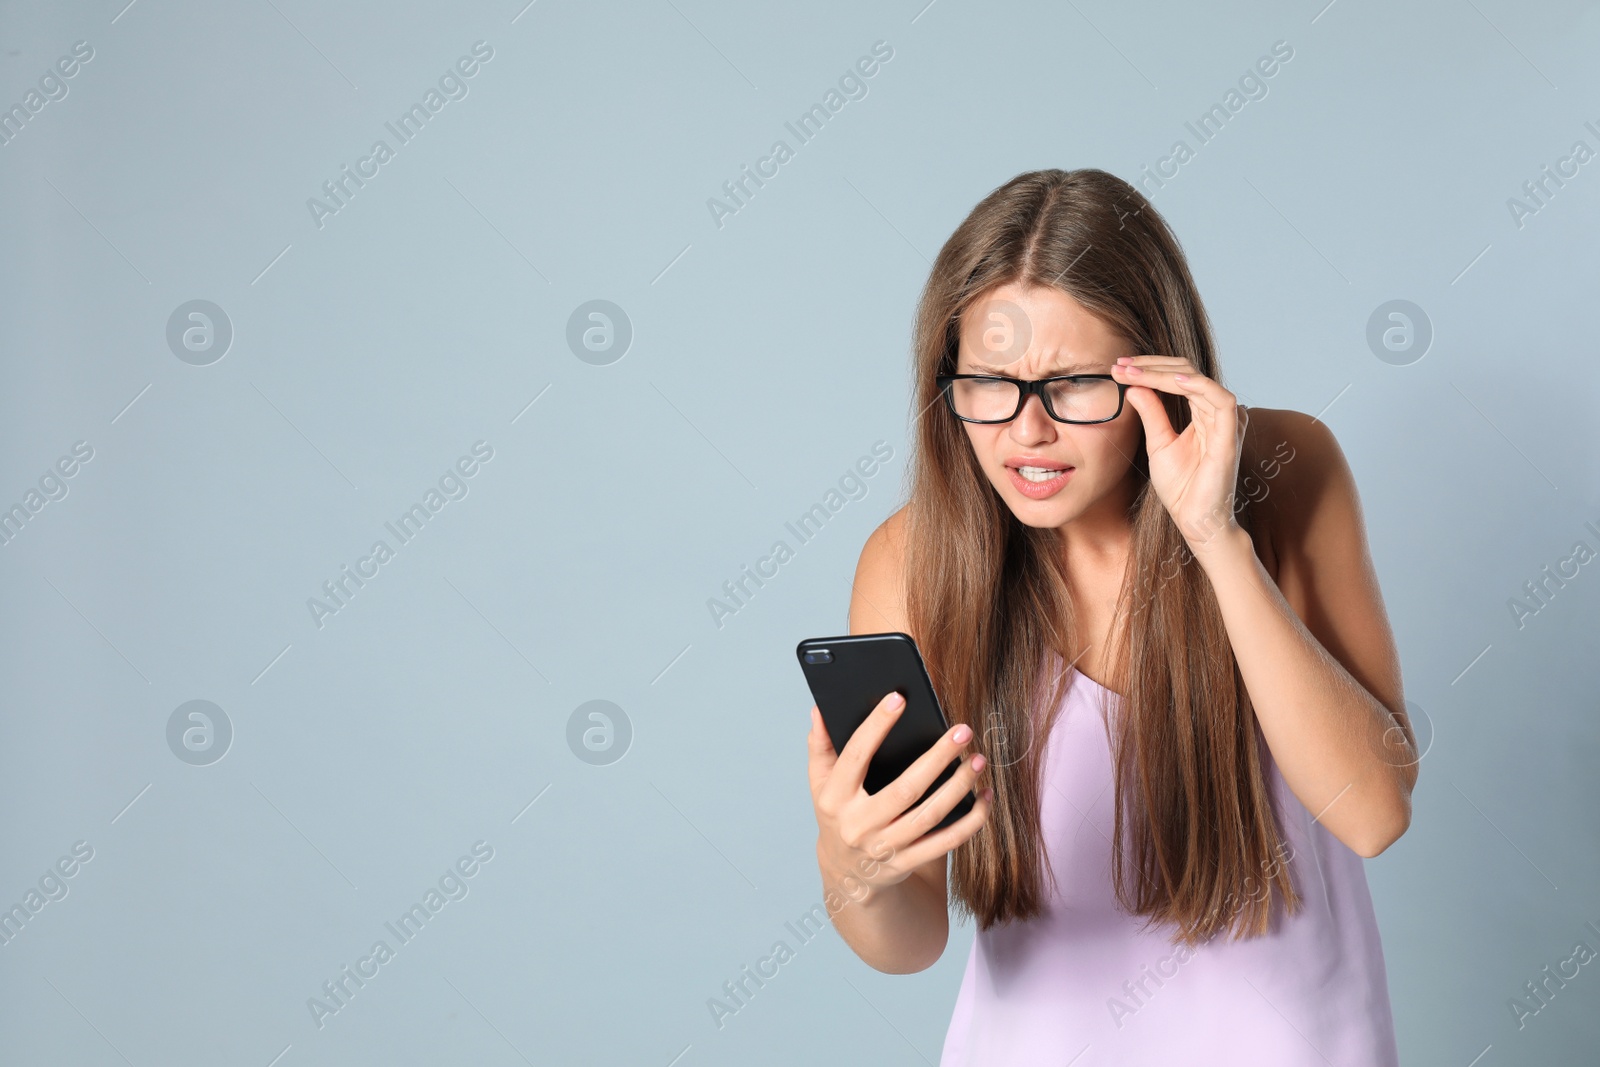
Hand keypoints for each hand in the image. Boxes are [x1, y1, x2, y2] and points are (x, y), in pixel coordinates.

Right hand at [806, 692, 990, 902]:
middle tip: (962, 732)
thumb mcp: (820, 784)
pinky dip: (971, 821)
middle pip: (905, 789)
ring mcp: (885, 847)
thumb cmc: (838, 815)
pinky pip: (946, 842)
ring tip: (978, 760)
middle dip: (937, 758)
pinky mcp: (908, 862)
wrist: (848, 876)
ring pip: (930, 815)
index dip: (876, 726)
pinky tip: (985, 797)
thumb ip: (820, 746)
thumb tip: (820, 709)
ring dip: (959, 786)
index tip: (898, 698)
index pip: (856, 756)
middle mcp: (859, 825)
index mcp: (835, 799)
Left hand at [1111, 355, 1247, 554]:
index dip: (1149, 368)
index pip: (1178, 376)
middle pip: (1187, 371)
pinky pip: (1220, 400)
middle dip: (1151, 365)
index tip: (1118, 367)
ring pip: (1198, 380)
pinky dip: (1197, 385)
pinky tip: (1172, 380)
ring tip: (1134, 371)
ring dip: (1164, 373)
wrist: (1194, 520)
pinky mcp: (1231, 436)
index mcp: (1203, 412)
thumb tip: (1134, 385)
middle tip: (1120, 365)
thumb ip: (1151, 413)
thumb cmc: (1182, 486)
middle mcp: (1217, 412)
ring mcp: (1226, 422)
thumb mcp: (1158, 443)